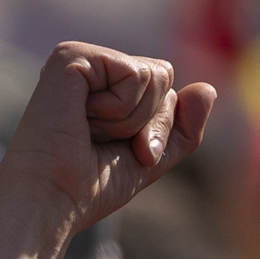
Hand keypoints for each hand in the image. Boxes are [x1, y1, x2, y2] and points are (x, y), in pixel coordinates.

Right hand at [0, 43, 218, 258]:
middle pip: (164, 77)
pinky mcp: (71, 56)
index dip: (157, 129)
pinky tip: (81, 120)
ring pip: (154, 75)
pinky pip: (135, 74)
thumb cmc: (90, 187)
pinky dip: (120, 109)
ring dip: (131, 119)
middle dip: (148, 122)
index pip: (166, 89)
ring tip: (89, 132)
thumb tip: (208, 88)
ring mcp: (80, 57)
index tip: (122, 152)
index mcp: (106, 86)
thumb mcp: (150, 159)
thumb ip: (183, 128)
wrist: (52, 202)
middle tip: (103, 142)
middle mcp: (92, 66)